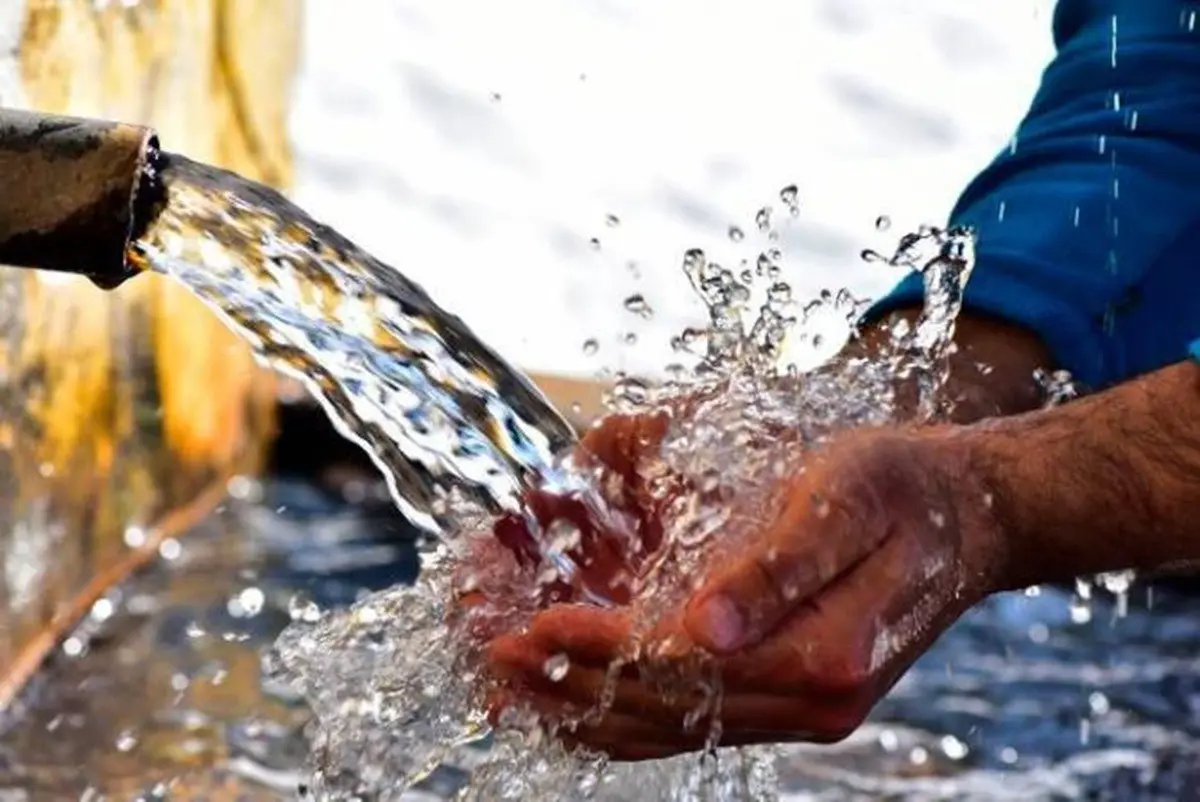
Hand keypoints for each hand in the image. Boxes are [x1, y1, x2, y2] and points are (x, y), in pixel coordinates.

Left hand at [479, 421, 1008, 759]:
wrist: (970, 517)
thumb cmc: (903, 488)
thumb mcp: (845, 503)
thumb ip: (776, 570)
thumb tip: (701, 628)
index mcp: (822, 657)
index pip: (681, 669)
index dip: (599, 651)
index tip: (529, 628)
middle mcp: (809, 703)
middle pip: (664, 712)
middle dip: (571, 685)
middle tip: (491, 657)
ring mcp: (799, 710)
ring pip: (671, 730)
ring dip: (586, 708)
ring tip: (513, 684)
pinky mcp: (789, 697)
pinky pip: (692, 721)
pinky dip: (627, 714)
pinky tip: (580, 696)